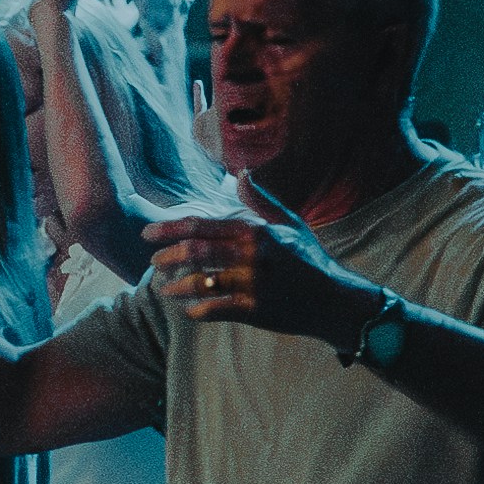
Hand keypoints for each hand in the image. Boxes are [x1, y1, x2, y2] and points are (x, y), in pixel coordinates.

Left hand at [139, 189, 368, 345]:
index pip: (201, 226)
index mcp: (256, 232)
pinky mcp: (255, 311)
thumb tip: (242, 173)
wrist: (336, 301)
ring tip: (164, 289)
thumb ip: (261, 202)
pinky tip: (189, 310)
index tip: (147, 234)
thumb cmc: (309, 260)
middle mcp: (252, 255)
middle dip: (167, 257)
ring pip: (200, 283)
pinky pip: (214, 310)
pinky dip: (197, 310)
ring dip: (176, 286)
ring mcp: (253, 284)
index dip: (168, 229)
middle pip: (195, 252)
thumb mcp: (290, 225)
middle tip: (154, 263)